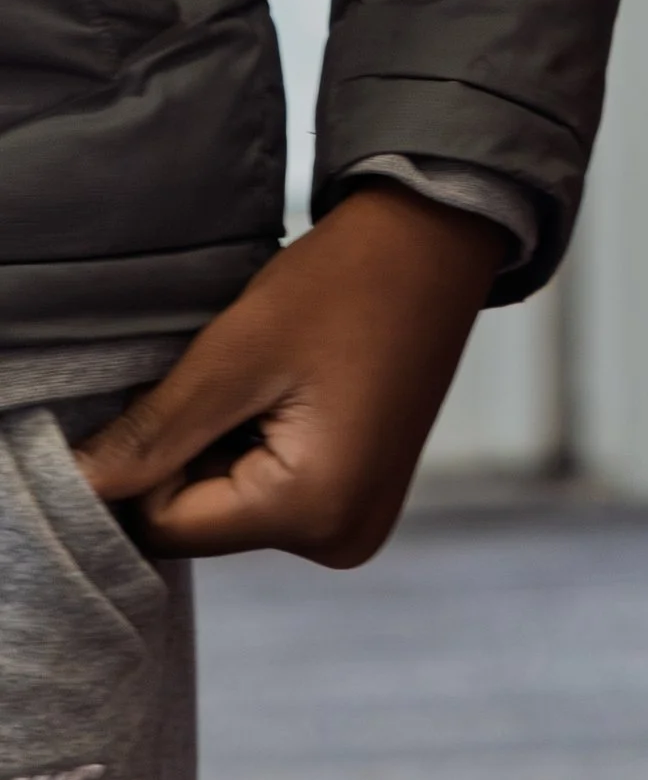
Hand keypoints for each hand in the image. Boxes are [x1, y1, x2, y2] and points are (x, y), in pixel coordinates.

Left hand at [77, 183, 506, 565]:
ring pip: (235, 508)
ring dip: (229, 445)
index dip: (155, 456)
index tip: (197, 383)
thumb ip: (154, 433)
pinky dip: (262, 445)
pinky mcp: (362, 498)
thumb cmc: (346, 283)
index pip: (169, 525)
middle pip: (205, 523)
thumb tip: (77, 485)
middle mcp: (343, 539)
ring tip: (276, 376)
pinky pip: (275, 495)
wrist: (437, 240)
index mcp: (317, 510)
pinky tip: (295, 390)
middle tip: (245, 373)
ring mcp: (358, 524)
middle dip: (198, 450)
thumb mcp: (236, 352)